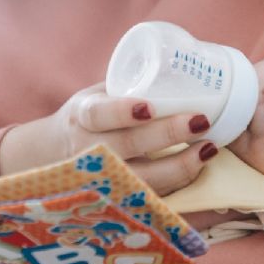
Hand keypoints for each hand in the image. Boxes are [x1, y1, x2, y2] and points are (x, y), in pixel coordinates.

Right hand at [0, 83, 218, 194]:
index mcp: (83, 117)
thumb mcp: (97, 97)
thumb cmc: (91, 118)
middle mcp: (89, 150)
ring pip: (142, 178)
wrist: (54, 156)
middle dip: (167, 134)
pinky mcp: (117, 198)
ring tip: (209, 149)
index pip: (99, 114)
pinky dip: (177, 184)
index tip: (149, 107)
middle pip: (128, 145)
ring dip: (180, 165)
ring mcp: (102, 178)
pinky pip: (149, 196)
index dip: (122, 112)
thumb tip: (182, 65)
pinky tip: (199, 169)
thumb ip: (127, 87)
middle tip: (201, 120)